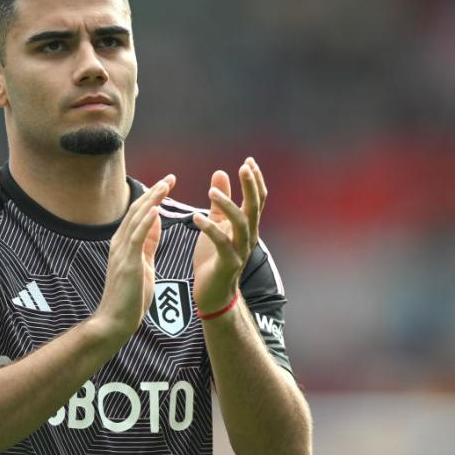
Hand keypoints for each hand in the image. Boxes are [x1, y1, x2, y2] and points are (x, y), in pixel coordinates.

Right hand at [94, 175, 175, 339]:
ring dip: (152, 200)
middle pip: (137, 210)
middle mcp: (119, 243)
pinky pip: (137, 238)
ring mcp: (121, 252)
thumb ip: (148, 242)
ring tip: (165, 185)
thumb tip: (156, 220)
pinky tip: (156, 209)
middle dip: (154, 192)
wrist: (115, 321)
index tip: (167, 182)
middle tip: (170, 177)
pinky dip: (146, 221)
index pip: (139, 213)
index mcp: (124, 243)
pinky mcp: (126, 263)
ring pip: (137, 219)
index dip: (153, 196)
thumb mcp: (143, 264)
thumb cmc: (130, 297)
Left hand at [192, 157, 266, 313]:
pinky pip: (221, 243)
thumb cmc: (214, 257)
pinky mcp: (227, 263)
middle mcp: (248, 236)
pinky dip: (210, 229)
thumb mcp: (217, 224)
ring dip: (228, 206)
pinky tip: (197, 218)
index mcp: (247, 226)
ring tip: (211, 193)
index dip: (255, 180)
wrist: (213, 293)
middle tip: (244, 167)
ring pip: (241, 224)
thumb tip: (220, 173)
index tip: (249, 161)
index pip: (258, 199)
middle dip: (251, 187)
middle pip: (255, 207)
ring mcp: (240, 250)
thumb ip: (220, 201)